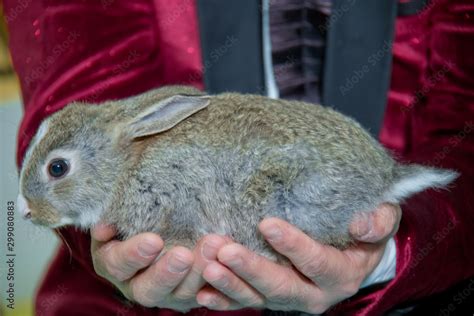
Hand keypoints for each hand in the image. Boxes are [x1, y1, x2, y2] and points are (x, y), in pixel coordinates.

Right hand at [90, 224, 229, 311]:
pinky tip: (227, 259)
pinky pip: (206, 292)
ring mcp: (167, 293)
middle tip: (184, 255)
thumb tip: (105, 226)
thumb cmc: (133, 219)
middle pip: (150, 289)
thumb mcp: (119, 216)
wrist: (158, 227)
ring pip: (183, 293)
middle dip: (167, 273)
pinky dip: (218, 278)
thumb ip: (114, 218)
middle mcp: (137, 285)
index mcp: (114, 265)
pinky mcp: (191, 293)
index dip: (134, 255)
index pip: (118, 265)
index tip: (154, 240)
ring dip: (199, 272)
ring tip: (213, 248)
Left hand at [197, 203, 400, 312]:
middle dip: (251, 269)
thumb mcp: (381, 220)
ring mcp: (291, 300)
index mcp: (341, 274)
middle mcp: (315, 294)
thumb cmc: (363, 232)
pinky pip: (246, 304)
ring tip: (208, 265)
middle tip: (225, 249)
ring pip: (259, 298)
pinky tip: (203, 293)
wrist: (352, 255)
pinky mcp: (272, 299)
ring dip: (231, 283)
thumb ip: (377, 221)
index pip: (317, 262)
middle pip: (281, 286)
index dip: (293, 246)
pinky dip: (224, 300)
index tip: (267, 224)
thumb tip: (361, 225)